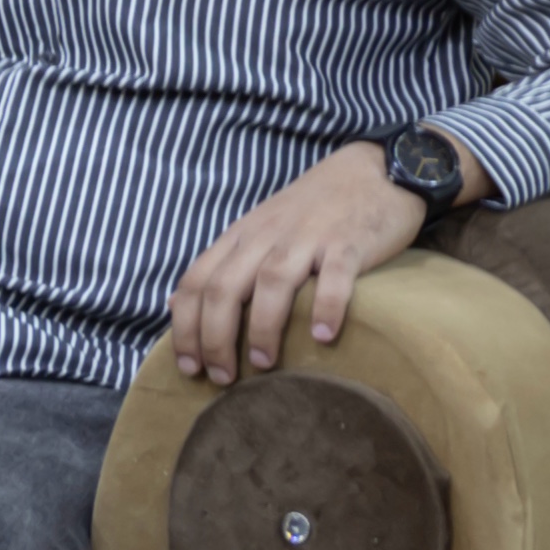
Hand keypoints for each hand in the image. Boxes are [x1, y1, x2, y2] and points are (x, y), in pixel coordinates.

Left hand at [163, 143, 433, 382]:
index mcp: (241, 237)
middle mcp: (266, 236)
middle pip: (225, 287)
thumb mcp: (257, 231)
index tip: (189, 368)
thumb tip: (176, 303)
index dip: (186, 328)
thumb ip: (223, 264)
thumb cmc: (312, 211)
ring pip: (272, 282)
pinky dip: (326, 306)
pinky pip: (335, 276)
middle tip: (223, 378)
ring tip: (263, 364)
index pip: (196, 282)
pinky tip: (323, 336)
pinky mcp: (349, 241)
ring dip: (262, 327)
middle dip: (216, 338)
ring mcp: (308, 236)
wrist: (373, 171)